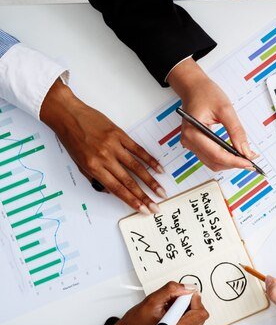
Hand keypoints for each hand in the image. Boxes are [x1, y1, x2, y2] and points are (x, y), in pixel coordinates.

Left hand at [39, 79, 165, 213]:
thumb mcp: (78, 162)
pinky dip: (150, 161)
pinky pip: (138, 150)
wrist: (67, 114)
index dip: (132, 201)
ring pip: (136, 168)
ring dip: (151, 181)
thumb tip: (112, 190)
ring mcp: (113, 146)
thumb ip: (95, 177)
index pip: (116, 189)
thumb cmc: (71, 138)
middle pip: (129, 182)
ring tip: (161, 191)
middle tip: (156, 207)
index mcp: (93, 167)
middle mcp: (104, 158)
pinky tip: (159, 169)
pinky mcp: (120, 135)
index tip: (143, 209)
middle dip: (144, 197)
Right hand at [94, 282, 207, 324]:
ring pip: (196, 321)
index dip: (192, 299)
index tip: (182, 294)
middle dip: (189, 305)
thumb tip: (187, 288)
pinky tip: (169, 318)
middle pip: (200, 317)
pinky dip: (183, 319)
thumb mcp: (150, 302)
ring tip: (168, 311)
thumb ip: (171, 291)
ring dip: (186, 312)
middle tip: (172, 303)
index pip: (200, 312)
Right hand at [167, 59, 255, 171]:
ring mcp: (190, 144)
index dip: (235, 161)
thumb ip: (236, 131)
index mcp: (193, 132)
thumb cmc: (206, 93)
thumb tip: (246, 151)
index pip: (216, 155)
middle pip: (215, 162)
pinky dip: (225, 158)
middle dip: (234, 163)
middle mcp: (188, 140)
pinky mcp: (195, 144)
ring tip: (246, 157)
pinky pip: (211, 157)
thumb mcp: (226, 109)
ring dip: (230, 163)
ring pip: (213, 163)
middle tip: (252, 160)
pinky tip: (236, 154)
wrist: (194, 87)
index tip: (250, 162)